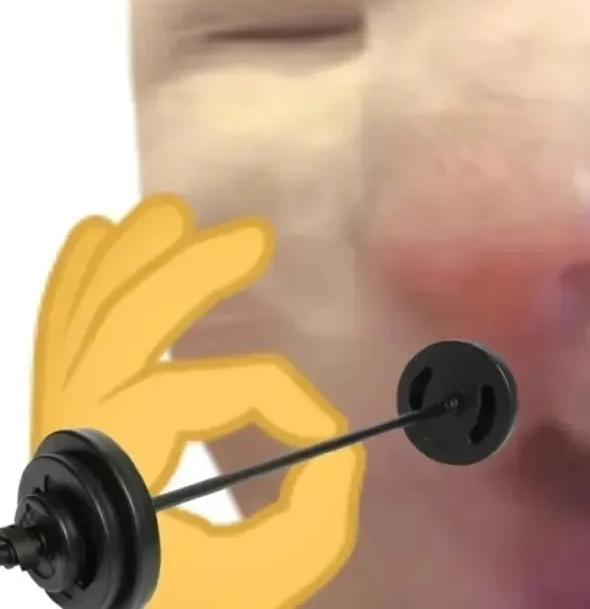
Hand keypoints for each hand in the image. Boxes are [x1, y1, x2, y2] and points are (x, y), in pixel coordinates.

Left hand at [31, 194, 364, 608]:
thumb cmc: (186, 603)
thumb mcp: (260, 581)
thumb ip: (310, 520)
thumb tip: (339, 448)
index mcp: (120, 474)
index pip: (206, 394)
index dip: (281, 397)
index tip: (328, 431)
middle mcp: (77, 438)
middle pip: (127, 323)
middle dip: (193, 271)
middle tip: (252, 237)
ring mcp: (61, 422)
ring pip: (85, 314)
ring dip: (129, 256)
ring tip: (169, 213)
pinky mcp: (63, 414)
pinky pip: (57, 330)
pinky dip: (75, 277)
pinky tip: (97, 235)